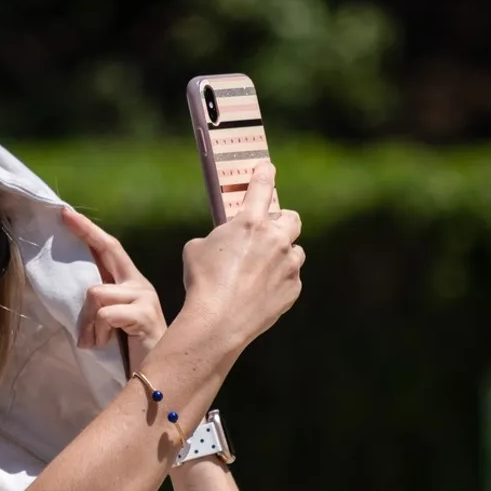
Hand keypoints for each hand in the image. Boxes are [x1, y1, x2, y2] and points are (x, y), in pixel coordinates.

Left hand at [62, 206, 166, 374]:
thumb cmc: (129, 350)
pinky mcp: (145, 314)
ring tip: (97, 339)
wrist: (157, 376)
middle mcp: (139, 284)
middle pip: (109, 250)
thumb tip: (77, 288)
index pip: (109, 249)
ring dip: (89, 320)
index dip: (89, 230)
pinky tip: (105, 345)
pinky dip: (98, 332)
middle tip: (64, 215)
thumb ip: (97, 302)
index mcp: (130, 284)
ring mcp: (144, 297)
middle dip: (85, 231)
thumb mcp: (108, 321)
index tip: (66, 212)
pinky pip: (105, 313)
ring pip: (96, 292)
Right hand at [180, 162, 303, 352]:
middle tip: (268, 230)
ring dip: (282, 255)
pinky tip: (259, 292)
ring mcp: (289, 265)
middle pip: (292, 218)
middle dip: (281, 221)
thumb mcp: (195, 250)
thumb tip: (223, 241)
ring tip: (261, 269)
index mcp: (250, 223)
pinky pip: (290, 278)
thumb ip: (216, 237)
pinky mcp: (293, 289)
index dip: (264, 174)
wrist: (218, 322)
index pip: (262, 186)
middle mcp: (276, 239)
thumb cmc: (201, 283)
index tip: (267, 168)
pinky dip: (279, 281)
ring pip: (294, 252)